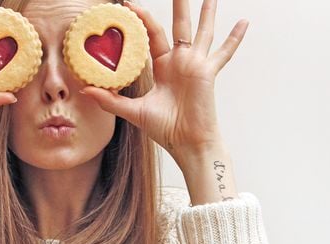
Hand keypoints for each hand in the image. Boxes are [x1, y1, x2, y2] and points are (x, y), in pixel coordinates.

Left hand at [81, 0, 247, 164]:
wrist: (185, 142)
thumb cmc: (164, 129)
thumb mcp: (133, 111)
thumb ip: (110, 100)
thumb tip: (84, 90)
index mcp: (162, 67)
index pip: (151, 35)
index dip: (142, 19)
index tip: (129, 3)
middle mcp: (179, 62)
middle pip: (178, 26)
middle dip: (178, 6)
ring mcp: (195, 65)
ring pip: (202, 32)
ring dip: (206, 12)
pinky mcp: (208, 71)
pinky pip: (224, 52)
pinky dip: (234, 38)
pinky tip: (244, 22)